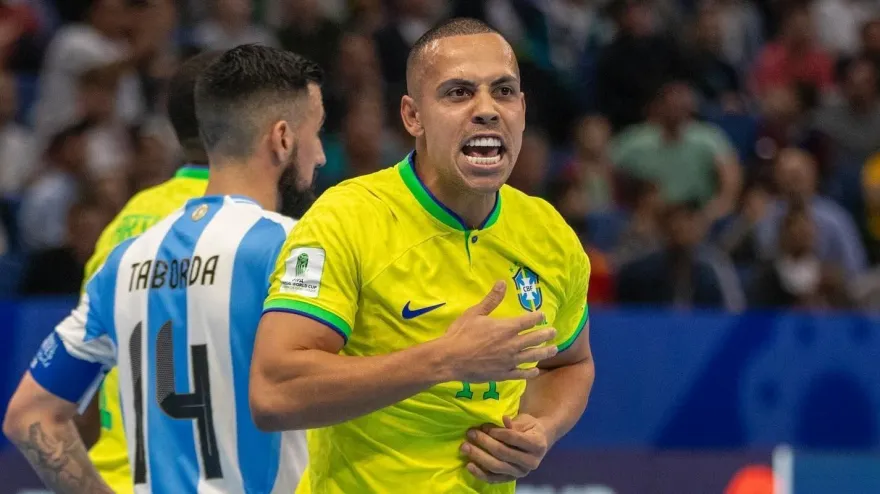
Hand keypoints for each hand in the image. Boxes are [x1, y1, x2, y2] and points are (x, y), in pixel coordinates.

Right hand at [438, 281, 556, 382]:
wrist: (450, 359)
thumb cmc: (460, 333)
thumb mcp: (475, 313)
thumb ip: (491, 299)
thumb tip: (502, 282)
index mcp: (506, 328)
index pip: (528, 321)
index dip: (537, 317)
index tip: (542, 315)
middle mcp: (511, 344)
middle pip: (535, 339)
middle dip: (546, 334)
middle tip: (554, 332)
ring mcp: (509, 361)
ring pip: (532, 356)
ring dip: (544, 352)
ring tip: (554, 350)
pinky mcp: (503, 374)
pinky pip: (521, 373)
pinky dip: (530, 372)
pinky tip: (535, 370)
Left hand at [461, 414, 549, 483]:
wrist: (537, 442)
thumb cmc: (529, 428)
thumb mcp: (525, 422)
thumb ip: (512, 423)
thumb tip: (502, 419)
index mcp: (537, 445)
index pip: (514, 438)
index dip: (497, 432)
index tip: (483, 426)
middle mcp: (531, 462)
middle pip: (503, 453)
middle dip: (484, 442)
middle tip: (470, 433)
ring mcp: (520, 473)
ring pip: (497, 467)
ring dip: (479, 457)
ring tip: (465, 447)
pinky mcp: (510, 479)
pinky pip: (494, 479)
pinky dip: (480, 473)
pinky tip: (469, 465)